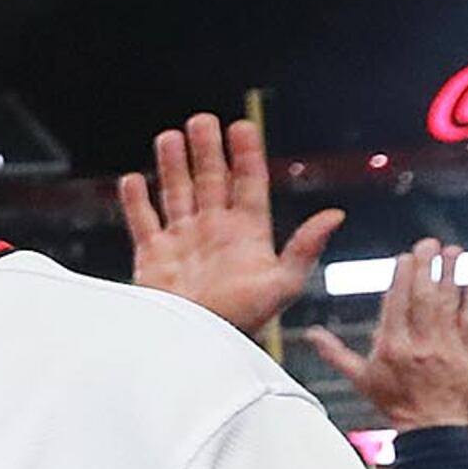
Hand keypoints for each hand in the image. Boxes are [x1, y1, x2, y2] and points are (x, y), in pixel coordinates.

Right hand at [120, 111, 342, 334]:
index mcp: (247, 234)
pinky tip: (132, 180)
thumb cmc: (241, 321)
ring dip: (173, 165)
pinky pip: (142, 222)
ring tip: (169, 137)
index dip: (245, 155)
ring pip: (176, 193)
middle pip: (211, 181)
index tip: (241, 126)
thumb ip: (305, 249)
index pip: (248, 184)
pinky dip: (135, 202)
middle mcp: (214, 232)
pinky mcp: (152, 257)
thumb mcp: (282, 285)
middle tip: (201, 120)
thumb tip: (335, 215)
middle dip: (206, 150)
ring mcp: (182, 243)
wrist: (193, 348)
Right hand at [304, 239, 467, 442]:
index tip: (405, 257)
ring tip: (453, 251)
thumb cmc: (395, 403)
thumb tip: (310, 335)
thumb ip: (335, 353)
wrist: (431, 428)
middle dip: (426, 266)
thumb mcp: (360, 379)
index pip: (395, 303)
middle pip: (421, 296)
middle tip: (429, 243)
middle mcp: (416, 344)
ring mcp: (444, 347)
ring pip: (447, 302)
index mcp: (389, 347)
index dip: (401, 277)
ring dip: (451, 273)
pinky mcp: (467, 353)